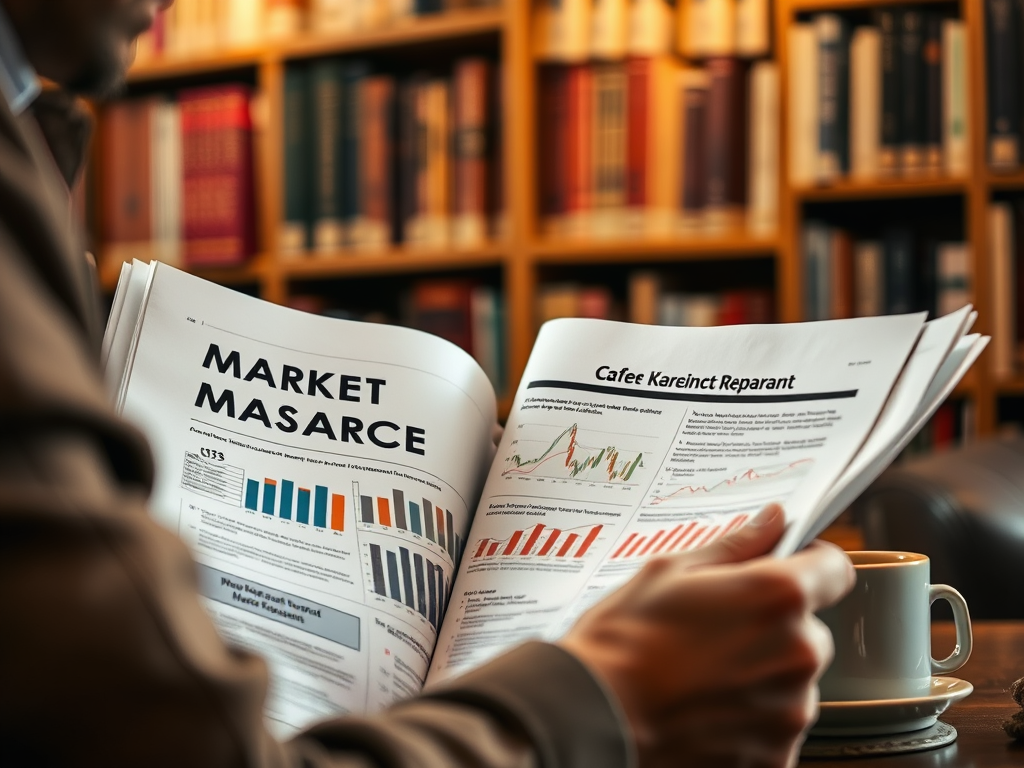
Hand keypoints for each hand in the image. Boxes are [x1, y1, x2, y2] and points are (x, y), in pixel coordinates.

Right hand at [558, 505, 853, 767]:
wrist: (593, 716)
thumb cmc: (623, 641)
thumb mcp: (670, 572)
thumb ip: (735, 546)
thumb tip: (771, 521)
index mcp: (778, 596)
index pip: (834, 569)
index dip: (808, 566)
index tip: (784, 571)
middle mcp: (798, 654)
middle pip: (808, 631)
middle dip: (773, 629)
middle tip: (715, 632)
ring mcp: (790, 712)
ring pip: (791, 682)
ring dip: (761, 676)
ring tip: (700, 676)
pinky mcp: (776, 756)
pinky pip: (776, 727)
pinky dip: (749, 720)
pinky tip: (703, 709)